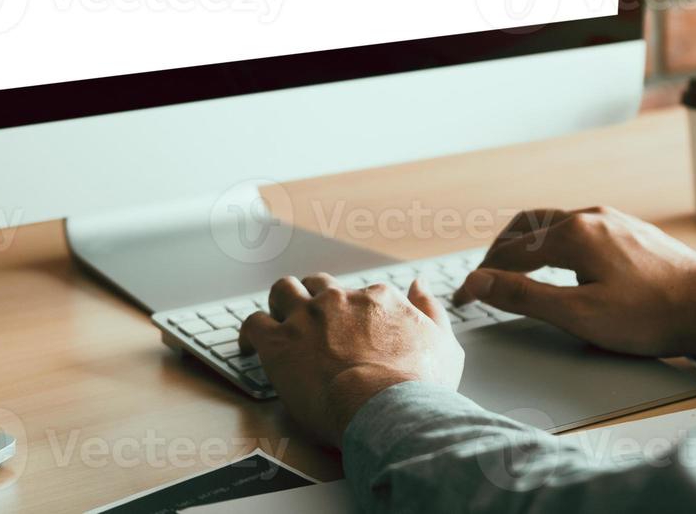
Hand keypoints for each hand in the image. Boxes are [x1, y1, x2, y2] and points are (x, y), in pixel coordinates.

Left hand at [240, 274, 464, 445]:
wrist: (388, 409)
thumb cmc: (419, 387)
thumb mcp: (445, 345)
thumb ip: (431, 309)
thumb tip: (420, 284)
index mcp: (377, 299)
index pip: (358, 294)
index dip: (351, 311)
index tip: (349, 329)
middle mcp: (340, 300)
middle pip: (317, 285)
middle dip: (312, 298)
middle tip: (309, 321)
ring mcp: (307, 318)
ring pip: (283, 291)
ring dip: (280, 304)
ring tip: (278, 322)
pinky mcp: (280, 342)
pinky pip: (253, 323)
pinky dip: (250, 332)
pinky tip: (250, 344)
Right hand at [455, 206, 695, 365]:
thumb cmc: (652, 315)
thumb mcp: (579, 315)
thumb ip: (524, 296)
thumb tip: (479, 282)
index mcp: (572, 234)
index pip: (510, 253)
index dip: (482, 275)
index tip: (463, 296)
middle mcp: (590, 217)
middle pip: (528, 226)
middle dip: (500, 250)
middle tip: (484, 275)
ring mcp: (613, 220)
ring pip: (556, 224)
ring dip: (528, 243)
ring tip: (516, 266)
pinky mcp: (631, 231)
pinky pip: (581, 228)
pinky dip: (556, 243)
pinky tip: (566, 265)